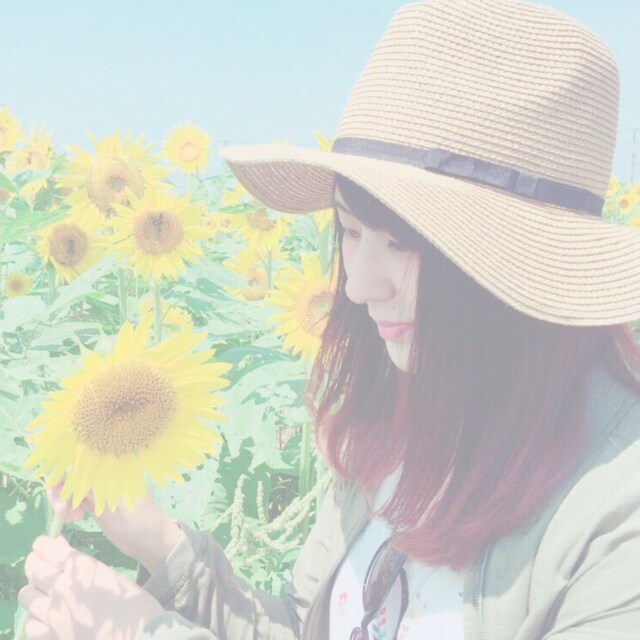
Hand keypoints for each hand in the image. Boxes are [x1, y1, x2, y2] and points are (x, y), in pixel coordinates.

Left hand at [18, 534, 163, 639]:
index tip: (43, 544)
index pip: (49, 550)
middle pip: (34, 570)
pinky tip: (45, 618)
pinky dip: (34, 618)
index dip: (43, 545)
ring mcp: (55, 616)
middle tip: (42, 563)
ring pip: (26, 596)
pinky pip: (29, 625)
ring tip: (44, 593)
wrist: (140, 637)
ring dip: (34, 590)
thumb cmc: (134, 604)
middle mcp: (64, 589)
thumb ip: (85, 567)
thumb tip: (61, 550)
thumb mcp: (111, 577)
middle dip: (35, 563)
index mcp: (84, 570)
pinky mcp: (52, 638)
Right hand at [47, 482, 181, 573]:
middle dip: (62, 490)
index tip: (55, 489)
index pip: (83, 463)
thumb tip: (69, 473)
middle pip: (74, 474)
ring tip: (71, 519)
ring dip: (64, 501)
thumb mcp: (114, 506)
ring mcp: (101, 490)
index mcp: (115, 469)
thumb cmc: (139, 521)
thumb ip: (93, 490)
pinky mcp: (97, 504)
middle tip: (61, 511)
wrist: (151, 542)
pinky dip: (69, 508)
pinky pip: (76, 500)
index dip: (65, 473)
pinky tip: (73, 519)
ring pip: (73, 488)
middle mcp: (106, 476)